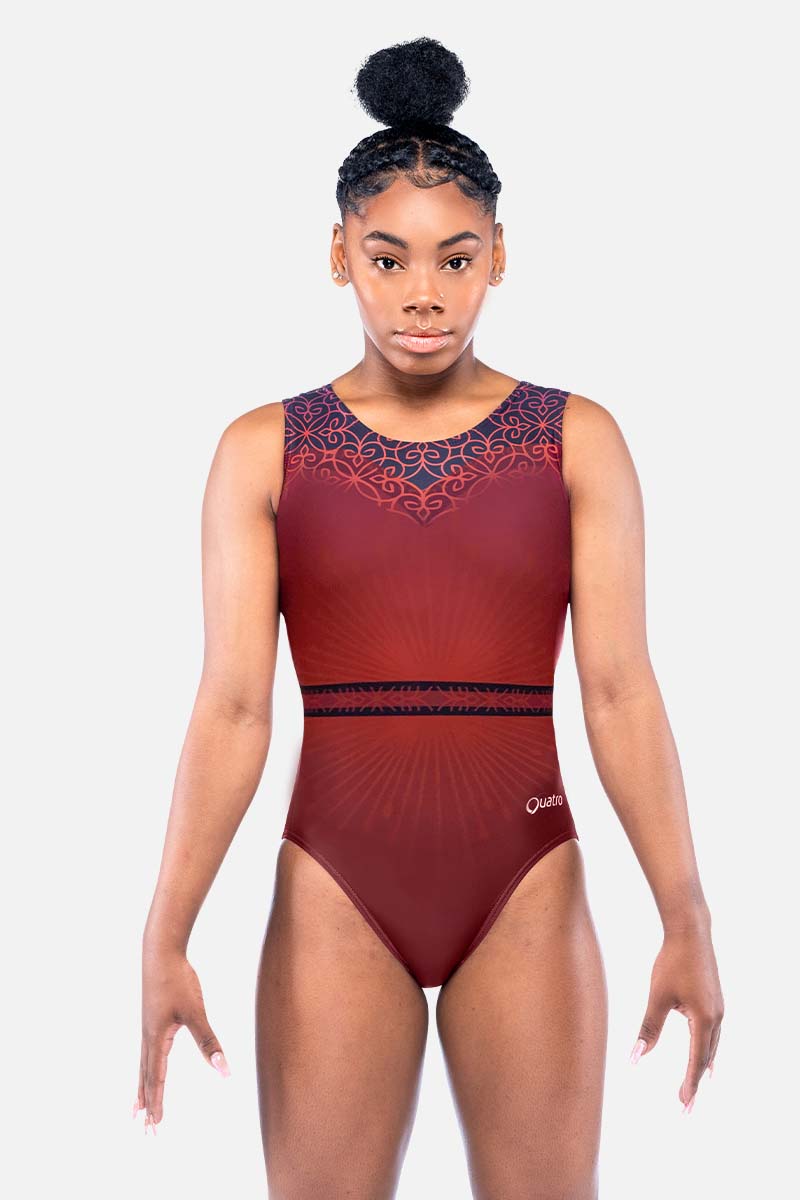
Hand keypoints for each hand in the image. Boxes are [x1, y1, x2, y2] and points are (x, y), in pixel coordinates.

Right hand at [135, 945, 229, 1132]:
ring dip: (141, 1092)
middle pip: (145, 1080)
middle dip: (147, 1107)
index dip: (158, 1104)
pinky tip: (147, 1069)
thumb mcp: (196, 1012)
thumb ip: (209, 1042)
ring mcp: (147, 1029)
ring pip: (142, 1068)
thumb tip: (224, 1070)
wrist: (160, 952)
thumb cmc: (177, 980)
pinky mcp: (151, 1019)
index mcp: (156, 1041)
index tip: (155, 1127)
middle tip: (144, 1132)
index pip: (157, 1080)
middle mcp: (148, 1038)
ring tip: (134, 1111)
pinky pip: (145, 1054)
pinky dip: (144, 1071)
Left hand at [630, 925, 723, 1111]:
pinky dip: (708, 1049)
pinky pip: (714, 1033)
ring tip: (698, 1084)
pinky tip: (705, 1053)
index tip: (684, 1106)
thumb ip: (649, 1028)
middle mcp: (716, 1016)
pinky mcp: (715, 1000)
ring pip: (712, 1045)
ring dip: (703, 1066)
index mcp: (703, 1018)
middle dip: (695, 1081)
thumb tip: (636, 1057)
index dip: (689, 1085)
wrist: (691, 932)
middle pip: (706, 1058)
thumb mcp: (658, 996)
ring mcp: (718, 1008)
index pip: (695, 1061)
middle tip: (686, 1105)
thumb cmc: (672, 962)